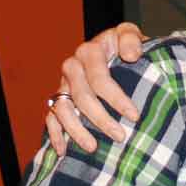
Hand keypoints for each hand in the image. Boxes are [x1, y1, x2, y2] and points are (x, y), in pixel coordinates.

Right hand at [46, 22, 146, 154]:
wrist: (117, 51)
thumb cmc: (127, 45)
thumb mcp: (130, 34)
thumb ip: (131, 39)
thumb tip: (130, 55)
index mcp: (89, 51)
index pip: (100, 79)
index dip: (117, 99)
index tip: (134, 116)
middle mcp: (72, 66)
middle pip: (82, 97)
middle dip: (101, 119)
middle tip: (120, 137)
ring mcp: (63, 83)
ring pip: (63, 109)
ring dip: (76, 130)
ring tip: (93, 148)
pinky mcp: (59, 97)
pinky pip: (51, 117)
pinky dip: (55, 134)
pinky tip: (64, 151)